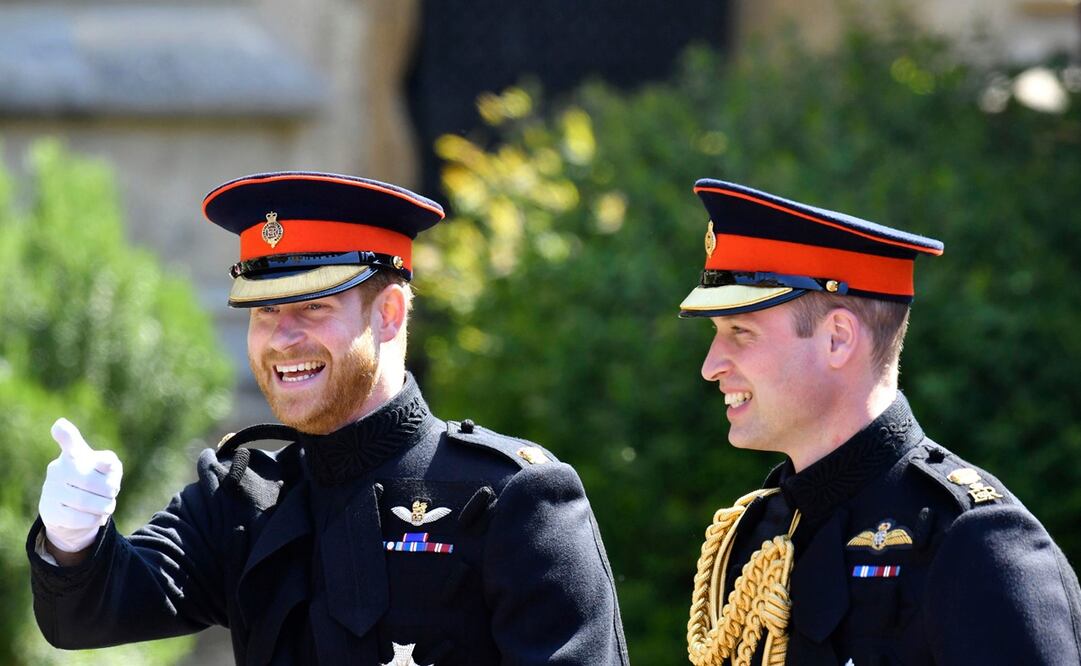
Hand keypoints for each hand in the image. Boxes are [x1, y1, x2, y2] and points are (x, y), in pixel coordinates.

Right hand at [38, 418, 122, 553]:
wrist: (73, 509)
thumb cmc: (96, 481)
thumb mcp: (107, 469)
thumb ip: (108, 463)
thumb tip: (105, 463)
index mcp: (73, 453)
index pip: (69, 440)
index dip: (66, 434)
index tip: (60, 425)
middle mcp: (58, 468)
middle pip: (91, 481)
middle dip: (110, 490)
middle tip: (113, 492)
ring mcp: (51, 489)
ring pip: (86, 502)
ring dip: (105, 506)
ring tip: (107, 505)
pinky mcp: (49, 510)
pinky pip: (78, 518)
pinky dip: (95, 519)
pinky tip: (96, 516)